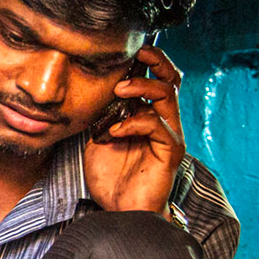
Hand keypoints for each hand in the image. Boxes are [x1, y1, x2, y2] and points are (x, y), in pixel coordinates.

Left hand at [83, 44, 184, 214]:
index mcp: (147, 112)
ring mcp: (169, 134)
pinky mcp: (170, 151)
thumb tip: (88, 88)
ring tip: (119, 90)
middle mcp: (163, 119)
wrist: (119, 210)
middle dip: (156, 59)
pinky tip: (114, 131)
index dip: (146, 58)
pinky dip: (134, 122)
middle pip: (171, 77)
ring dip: (142, 86)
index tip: (126, 48)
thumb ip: (99, 113)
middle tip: (137, 53)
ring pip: (167, 94)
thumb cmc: (109, 175)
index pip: (156, 76)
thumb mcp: (96, 135)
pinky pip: (158, 125)